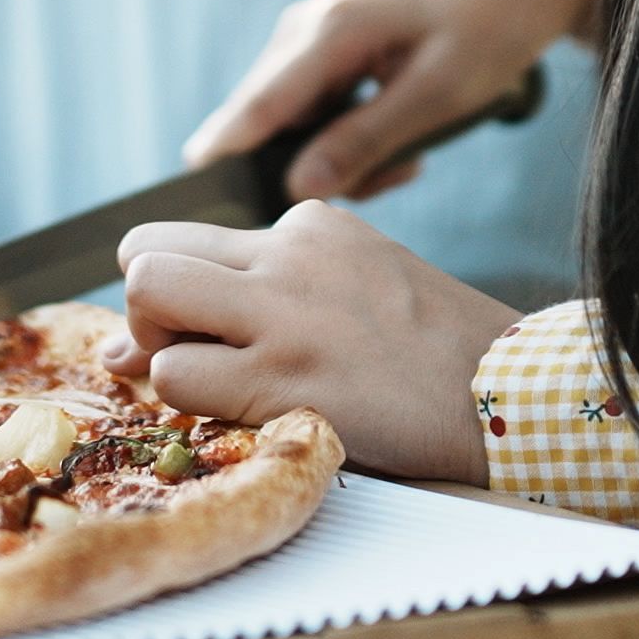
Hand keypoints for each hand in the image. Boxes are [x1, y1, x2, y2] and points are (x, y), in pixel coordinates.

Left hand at [110, 199, 521, 483]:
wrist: (510, 394)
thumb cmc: (436, 352)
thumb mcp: (360, 282)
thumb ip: (263, 294)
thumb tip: (128, 343)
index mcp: (310, 224)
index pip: (189, 236)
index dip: (177, 292)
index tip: (203, 331)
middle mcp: (287, 256)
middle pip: (145, 253)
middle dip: (147, 311)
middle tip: (191, 354)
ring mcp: (282, 315)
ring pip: (145, 298)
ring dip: (161, 356)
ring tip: (220, 385)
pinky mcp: (284, 380)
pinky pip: (175, 379)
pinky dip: (189, 406)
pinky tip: (247, 415)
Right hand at [184, 0, 597, 199]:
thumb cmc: (486, 31)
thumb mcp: (436, 96)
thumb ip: (365, 141)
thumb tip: (299, 188)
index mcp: (329, 29)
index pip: (257, 106)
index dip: (226, 158)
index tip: (202, 207)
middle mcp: (303, 28)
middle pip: (266, 123)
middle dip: (315, 167)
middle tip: (391, 175)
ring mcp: (309, 39)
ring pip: (290, 128)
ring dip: (342, 158)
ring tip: (407, 157)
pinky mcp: (322, 55)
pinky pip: (312, 118)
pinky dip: (348, 142)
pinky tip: (400, 142)